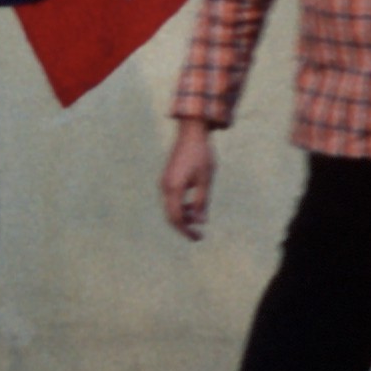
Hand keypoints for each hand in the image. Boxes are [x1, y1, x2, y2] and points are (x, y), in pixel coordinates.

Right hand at [158, 125, 215, 240]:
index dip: (186, 231)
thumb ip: (202, 202)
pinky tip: (194, 205)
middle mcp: (165, 187)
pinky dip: (182, 206)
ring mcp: (165, 182)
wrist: (191, 133)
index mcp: (174, 188)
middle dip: (184, 226)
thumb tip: (200, 221)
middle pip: (171, 215)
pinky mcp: (168, 178)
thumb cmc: (201, 155)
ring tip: (200, 218)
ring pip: (171, 207)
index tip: (198, 238)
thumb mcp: (205, 180)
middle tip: (198, 235)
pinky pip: (172, 198)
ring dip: (184, 215)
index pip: (177, 218)